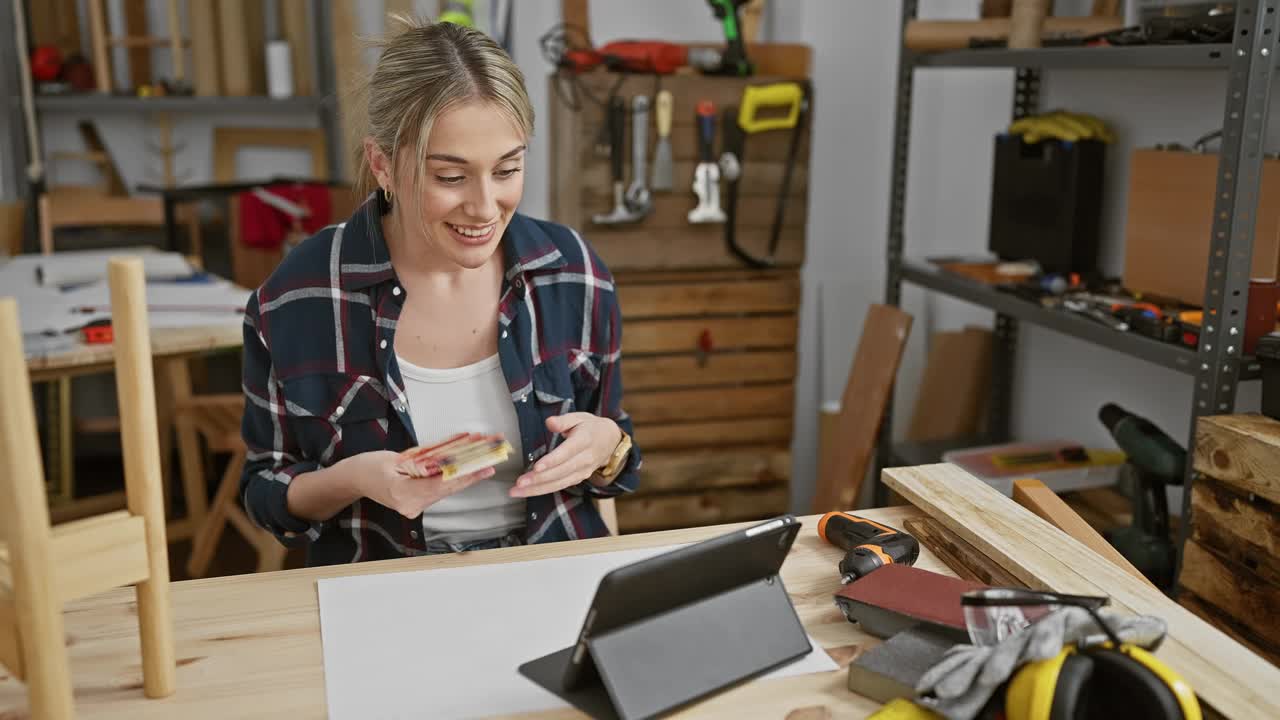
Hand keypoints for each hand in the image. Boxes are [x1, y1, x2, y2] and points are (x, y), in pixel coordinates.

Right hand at [342, 450, 495, 518]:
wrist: (353, 480)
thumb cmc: (369, 466)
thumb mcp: (394, 460)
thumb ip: (421, 463)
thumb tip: (447, 461)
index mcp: (402, 494)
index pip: (440, 484)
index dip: (462, 475)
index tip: (481, 467)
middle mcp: (410, 505)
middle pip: (447, 489)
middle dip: (470, 475)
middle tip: (491, 464)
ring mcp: (413, 507)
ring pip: (445, 490)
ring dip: (463, 476)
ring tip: (483, 462)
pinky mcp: (416, 503)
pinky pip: (437, 490)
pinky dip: (450, 479)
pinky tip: (465, 470)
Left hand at [510, 413, 621, 497]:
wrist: (611, 440)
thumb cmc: (590, 427)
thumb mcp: (579, 417)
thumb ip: (563, 420)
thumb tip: (549, 422)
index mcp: (585, 440)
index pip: (567, 453)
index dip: (552, 461)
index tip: (536, 468)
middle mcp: (585, 459)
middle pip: (561, 471)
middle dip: (539, 479)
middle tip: (519, 483)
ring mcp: (584, 471)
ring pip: (559, 483)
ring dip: (537, 489)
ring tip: (517, 491)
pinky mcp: (579, 478)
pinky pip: (561, 486)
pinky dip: (543, 490)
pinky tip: (528, 491)